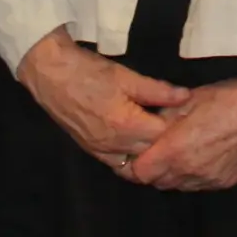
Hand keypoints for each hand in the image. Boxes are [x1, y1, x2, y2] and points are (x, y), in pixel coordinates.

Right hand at [17, 27, 191, 173]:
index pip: (163, 135)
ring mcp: (101, 151)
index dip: (177, 124)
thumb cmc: (89, 72)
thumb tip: (186, 96)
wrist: (51, 76)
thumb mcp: (127, 77)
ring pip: (134, 162)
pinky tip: (137, 144)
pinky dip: (130, 158)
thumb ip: (158, 91)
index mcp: (126, 125)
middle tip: (175, 124)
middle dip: (164, 139)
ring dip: (148, 152)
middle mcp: (114, 145)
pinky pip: (117, 163)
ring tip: (157, 134)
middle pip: (151, 151)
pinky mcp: (91, 150)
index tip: (185, 115)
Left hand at [128, 61, 236, 190]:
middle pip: (157, 182)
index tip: (136, 152)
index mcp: (176, 150)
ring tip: (178, 153)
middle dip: (152, 168)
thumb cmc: (224, 98)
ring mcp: (209, 180)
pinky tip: (200, 157)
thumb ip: (161, 118)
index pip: (140, 173)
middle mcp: (190, 171)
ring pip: (178, 186)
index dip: (134, 163)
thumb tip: (145, 126)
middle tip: (156, 150)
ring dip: (172, 174)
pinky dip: (193, 175)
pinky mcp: (225, 182)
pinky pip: (199, 184)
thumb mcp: (185, 101)